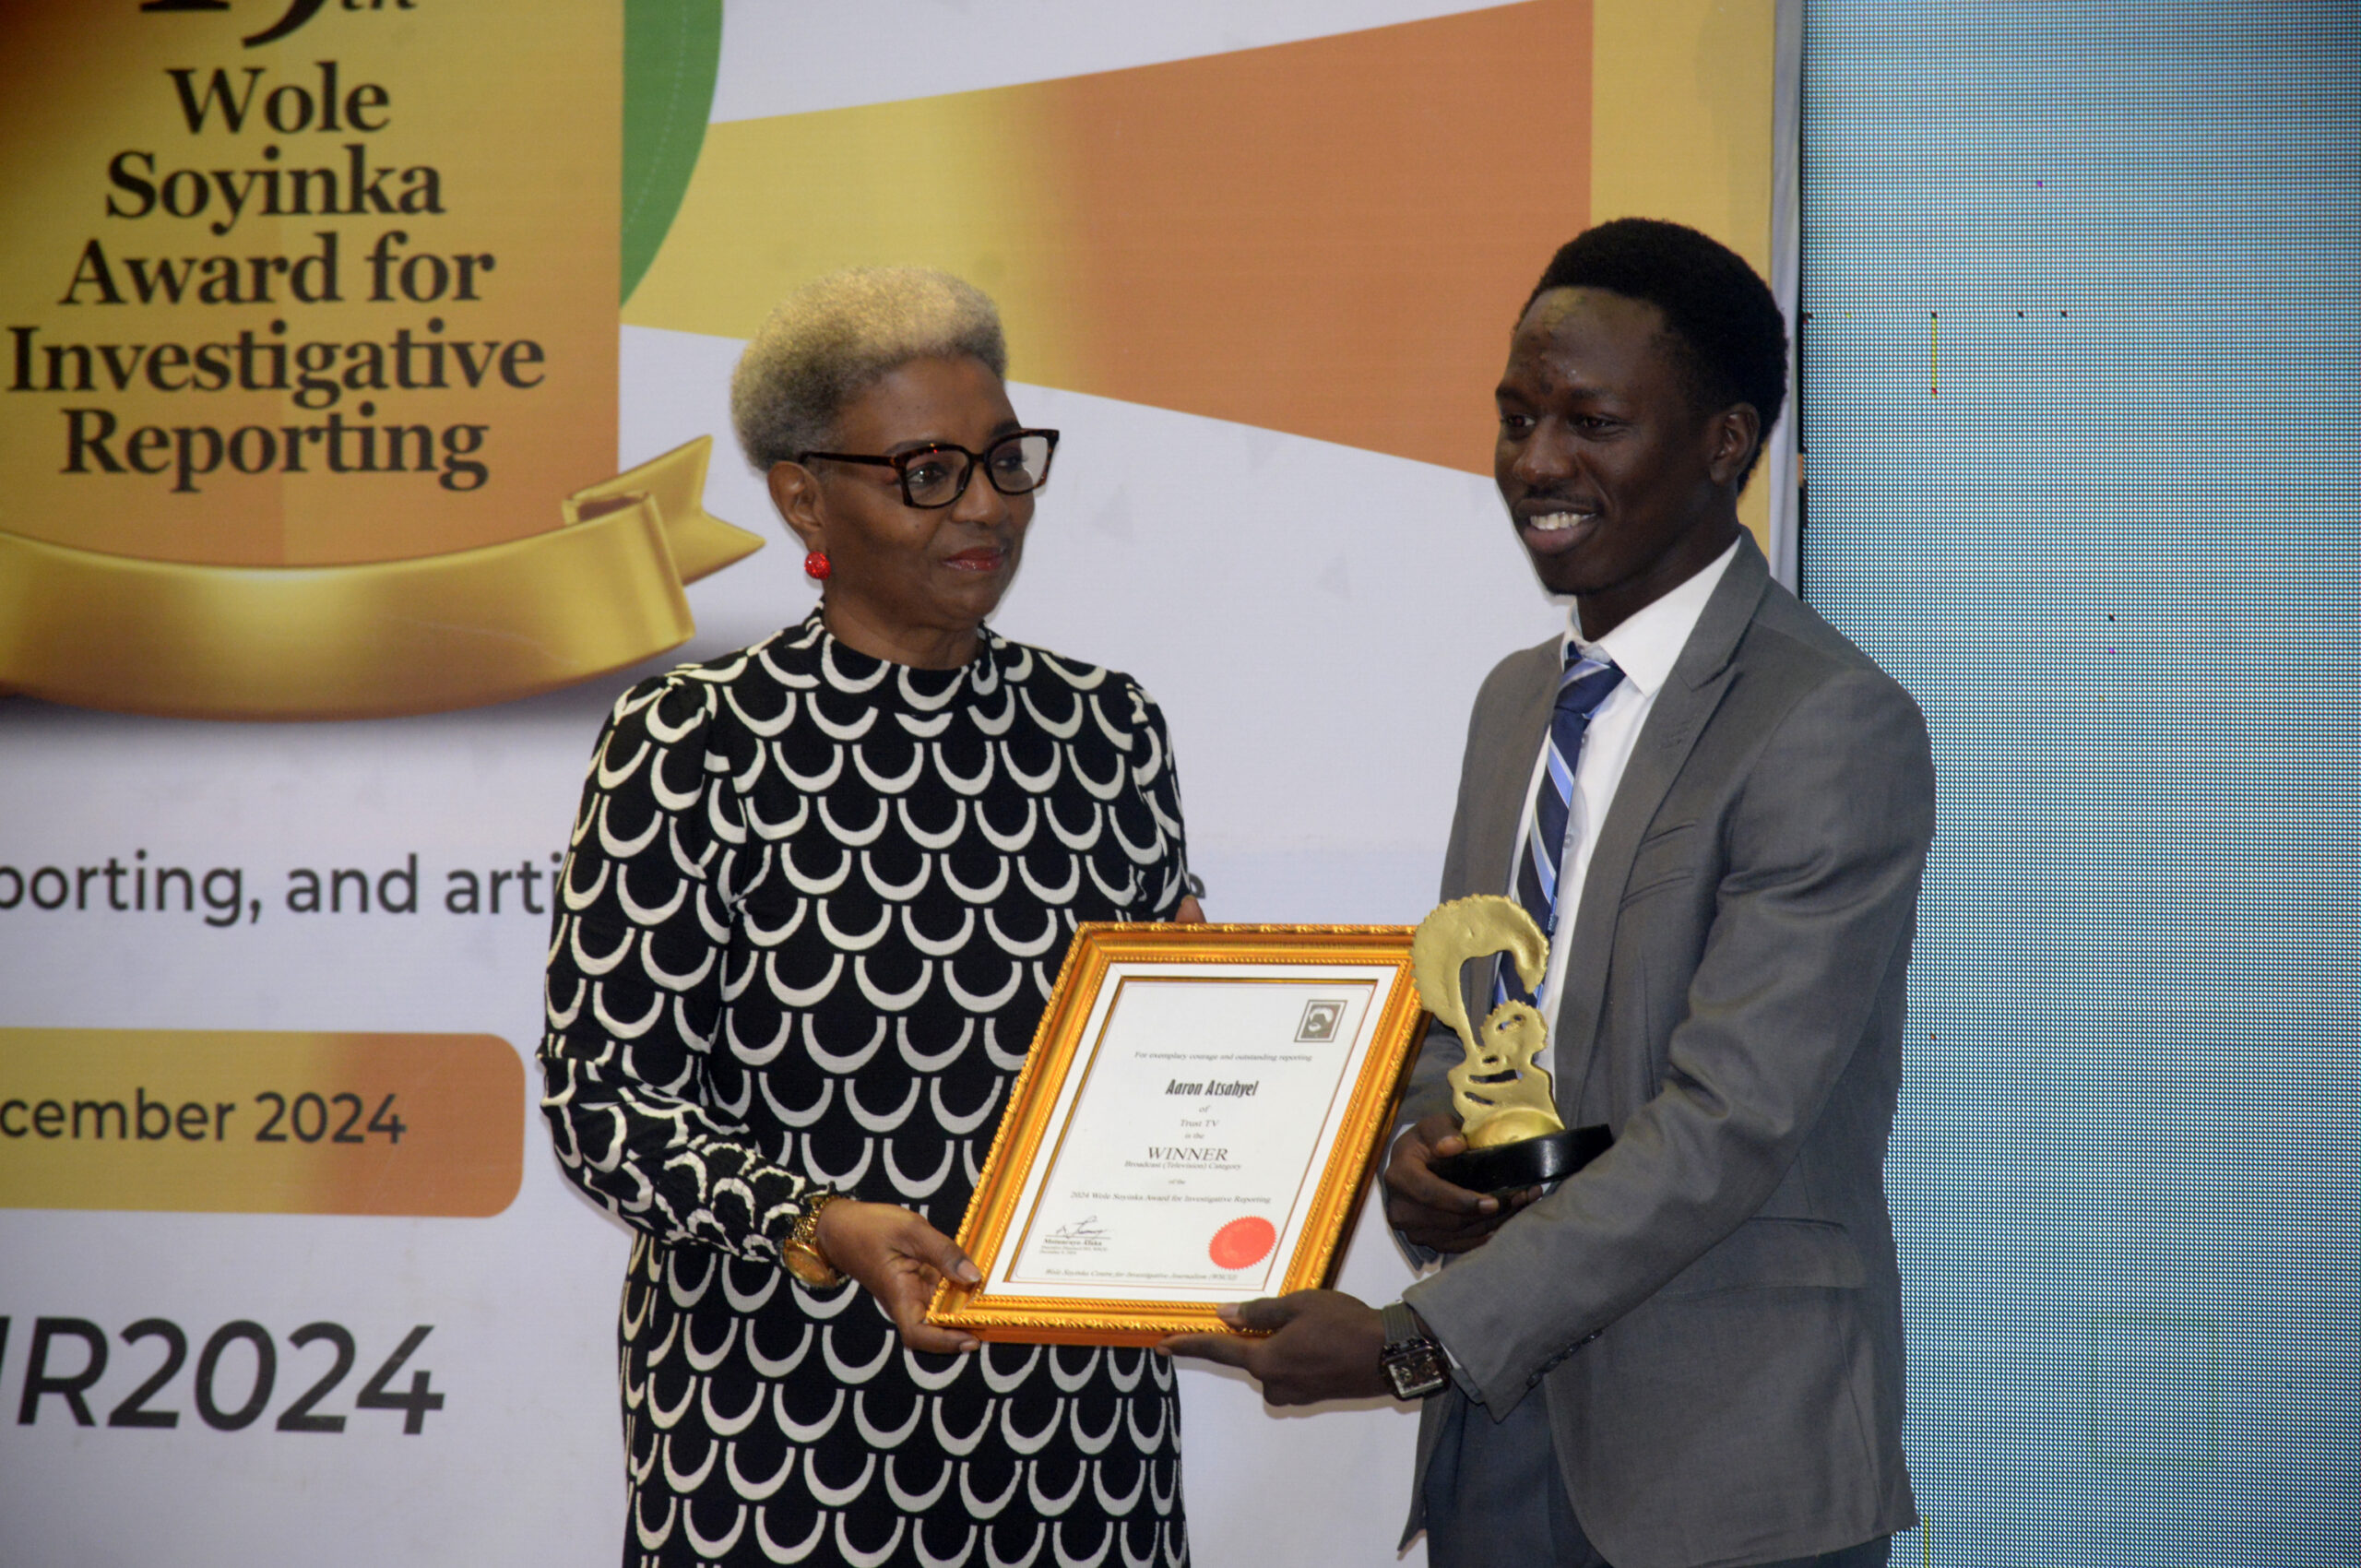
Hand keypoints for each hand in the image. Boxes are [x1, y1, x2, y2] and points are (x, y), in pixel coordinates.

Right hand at [812, 1200, 982, 1355]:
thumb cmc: (869, 1227)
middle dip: (965, 1326)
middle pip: (935, 1328)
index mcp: (898, 1295)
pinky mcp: (915, 1283)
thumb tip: (973, 1276)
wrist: (841, 1226)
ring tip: (991, 1300)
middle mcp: (905, 1301)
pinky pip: (939, 1293)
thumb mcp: (910, 1230)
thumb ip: (943, 1252)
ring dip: (964, 1308)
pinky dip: (957, 1290)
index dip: (944, 1343)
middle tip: (995, 1317)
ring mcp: (910, 1294)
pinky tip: (975, 1278)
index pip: (918, 1333)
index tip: (971, 1339)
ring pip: (940, 1311)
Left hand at [1161, 1290, 1389, 1404]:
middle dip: (1260, 1335)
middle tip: (1290, 1313)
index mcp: (1265, 1361)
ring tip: (1314, 1324)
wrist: (1389, 1354)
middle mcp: (1274, 1383)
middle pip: (1250, 1357)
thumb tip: (1226, 1316)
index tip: (1163, 1345)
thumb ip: (1259, 1313)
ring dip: (1282, 1345)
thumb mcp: (1299, 1306)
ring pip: (1272, 1364)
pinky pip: (1291, 1373)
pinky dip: (1297, 1356)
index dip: (1190, 1345)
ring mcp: (1294, 1394)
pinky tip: (1320, 1340)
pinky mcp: (1312, 1396)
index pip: (1218, 1351)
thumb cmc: (1344, 1324)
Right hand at [1383, 1112, 1538, 1252]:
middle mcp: (1400, 1208)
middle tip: (1521, 1197)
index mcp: (1400, 1176)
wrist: (1415, 1163)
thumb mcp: (1434, 1125)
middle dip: (1488, 1213)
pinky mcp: (1426, 1242)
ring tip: (1521, 1205)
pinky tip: (1506, 1222)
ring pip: (1459, 1235)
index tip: (1493, 1202)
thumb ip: (1442, 1131)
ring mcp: (1412, 1230)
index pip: (1429, 1194)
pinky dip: (1485, 1235)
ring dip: (1493, 1223)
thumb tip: (1453, 1146)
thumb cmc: (1428, 1142)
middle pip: (1449, 1220)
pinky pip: (1460, 1245)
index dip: (1462, 1201)